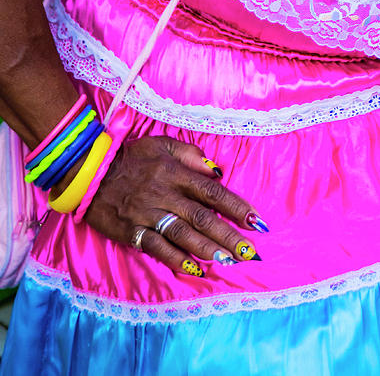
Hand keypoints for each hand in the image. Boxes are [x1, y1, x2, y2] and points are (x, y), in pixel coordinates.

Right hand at [81, 136, 263, 275]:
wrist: (90, 171)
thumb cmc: (131, 156)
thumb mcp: (162, 144)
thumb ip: (190, 155)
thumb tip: (217, 171)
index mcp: (175, 173)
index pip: (212, 192)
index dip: (236, 207)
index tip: (256, 221)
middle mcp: (165, 194)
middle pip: (202, 217)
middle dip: (228, 235)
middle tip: (250, 251)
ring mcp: (148, 214)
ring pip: (183, 234)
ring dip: (208, 249)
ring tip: (229, 260)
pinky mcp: (132, 231)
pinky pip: (156, 247)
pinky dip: (175, 258)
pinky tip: (194, 269)